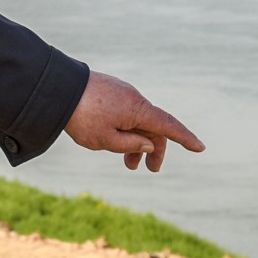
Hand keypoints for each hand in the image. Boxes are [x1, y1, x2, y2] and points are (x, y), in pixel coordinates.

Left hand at [64, 71, 204, 171]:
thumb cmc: (81, 117)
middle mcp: (134, 97)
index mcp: (138, 110)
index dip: (185, 138)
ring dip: (136, 141)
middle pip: (152, 126)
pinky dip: (126, 129)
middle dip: (153, 149)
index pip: (169, 126)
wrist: (57, 88)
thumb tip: (149, 144)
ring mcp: (121, 92)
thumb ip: (131, 145)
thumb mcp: (106, 140)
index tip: (200, 148)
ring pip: (137, 120)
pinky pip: (125, 111)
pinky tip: (112, 140)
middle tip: (147, 169)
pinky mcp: (110, 90)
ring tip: (127, 162)